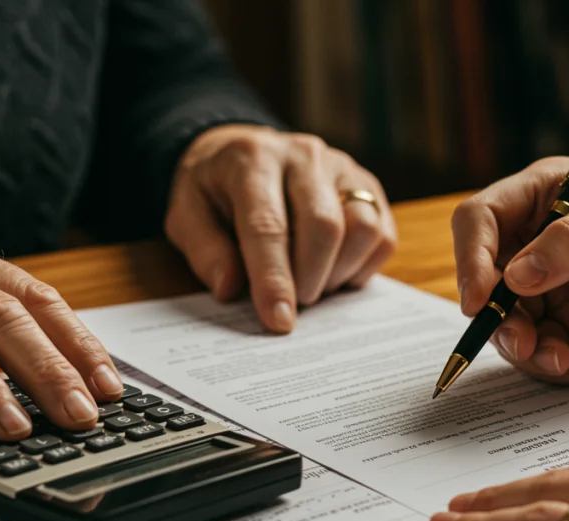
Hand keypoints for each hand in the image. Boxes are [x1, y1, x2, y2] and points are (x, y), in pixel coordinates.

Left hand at [165, 125, 396, 331]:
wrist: (242, 152)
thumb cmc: (214, 191)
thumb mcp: (186, 215)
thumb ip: (204, 250)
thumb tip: (230, 288)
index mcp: (252, 159)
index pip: (268, 225)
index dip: (274, 278)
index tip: (279, 320)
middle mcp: (304, 154)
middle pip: (324, 225)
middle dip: (309, 279)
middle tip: (293, 304)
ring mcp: (341, 167)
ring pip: (363, 228)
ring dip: (338, 273)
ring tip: (311, 284)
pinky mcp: (367, 186)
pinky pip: (383, 235)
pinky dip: (361, 266)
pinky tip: (332, 271)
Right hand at [452, 157, 568, 382]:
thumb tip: (515, 275)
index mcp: (547, 196)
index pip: (481, 220)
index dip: (471, 257)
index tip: (480, 298)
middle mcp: (539, 241)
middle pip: (485, 279)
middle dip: (498, 317)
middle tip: (525, 343)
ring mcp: (553, 287)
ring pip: (509, 322)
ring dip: (527, 348)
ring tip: (565, 359)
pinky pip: (541, 350)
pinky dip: (556, 363)